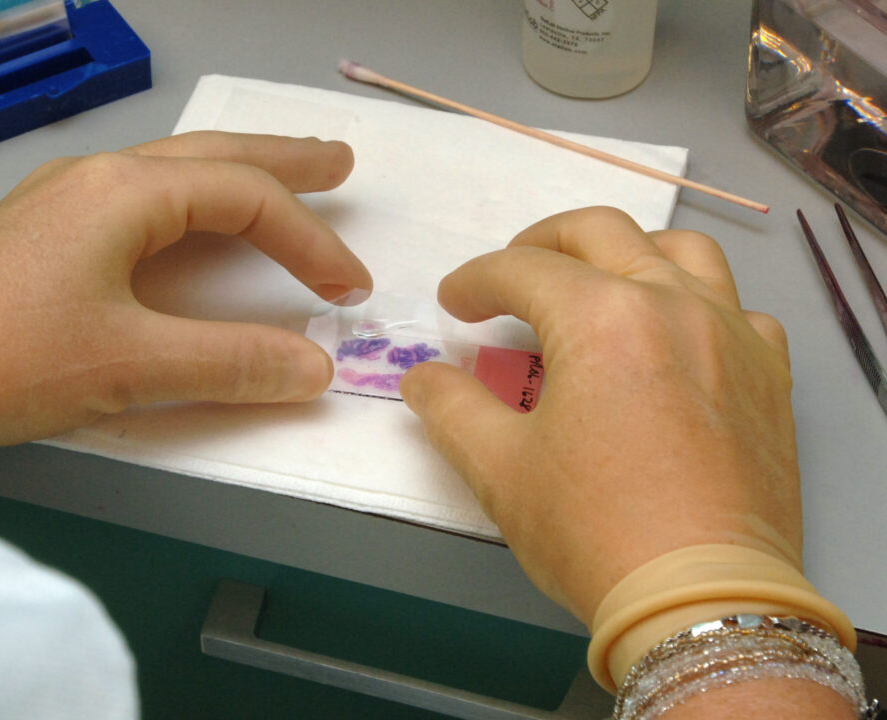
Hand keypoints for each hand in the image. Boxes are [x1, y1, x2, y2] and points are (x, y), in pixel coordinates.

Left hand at [0, 132, 371, 446]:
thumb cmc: (9, 357)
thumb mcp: (134, 364)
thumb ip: (233, 363)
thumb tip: (314, 369)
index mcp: (125, 192)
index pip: (245, 199)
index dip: (309, 241)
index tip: (348, 288)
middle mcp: (99, 177)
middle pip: (215, 155)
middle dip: (284, 160)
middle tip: (339, 164)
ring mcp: (68, 197)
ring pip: (176, 169)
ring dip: (239, 171)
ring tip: (287, 174)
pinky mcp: (50, 229)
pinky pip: (144, 194)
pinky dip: (194, 199)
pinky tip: (198, 214)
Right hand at [399, 207, 799, 624]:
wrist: (703, 599)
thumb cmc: (593, 531)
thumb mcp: (498, 469)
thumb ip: (450, 407)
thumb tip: (422, 377)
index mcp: (601, 317)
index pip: (522, 270)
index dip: (475, 281)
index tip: (453, 304)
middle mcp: (672, 303)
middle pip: (600, 233)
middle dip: (542, 242)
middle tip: (509, 277)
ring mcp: (731, 333)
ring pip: (681, 251)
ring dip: (628, 252)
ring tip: (598, 283)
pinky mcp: (768, 373)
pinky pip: (736, 309)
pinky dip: (697, 305)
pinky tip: (676, 340)